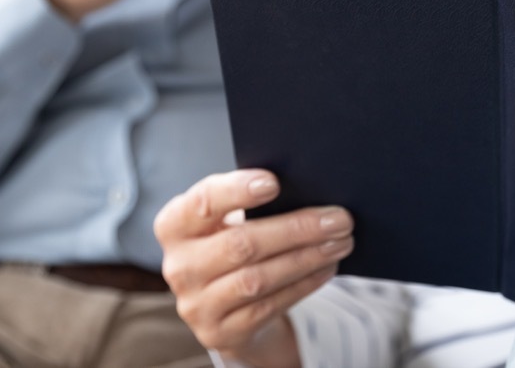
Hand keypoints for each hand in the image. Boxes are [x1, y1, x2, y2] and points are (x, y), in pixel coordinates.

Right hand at [154, 170, 353, 367]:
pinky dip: (303, 284)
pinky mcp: (220, 333)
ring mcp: (197, 305)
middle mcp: (179, 266)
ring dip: (306, 258)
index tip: (274, 182)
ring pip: (258, 279)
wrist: (221, 304)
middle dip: (296, 229)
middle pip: (241, 244)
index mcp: (174, 225)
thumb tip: (305, 185)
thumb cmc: (229, 243)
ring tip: (340, 242)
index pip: (202, 203)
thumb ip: (245, 202)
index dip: (236, 191)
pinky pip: (269, 306)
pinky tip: (326, 267)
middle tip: (339, 218)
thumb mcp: (223, 220)